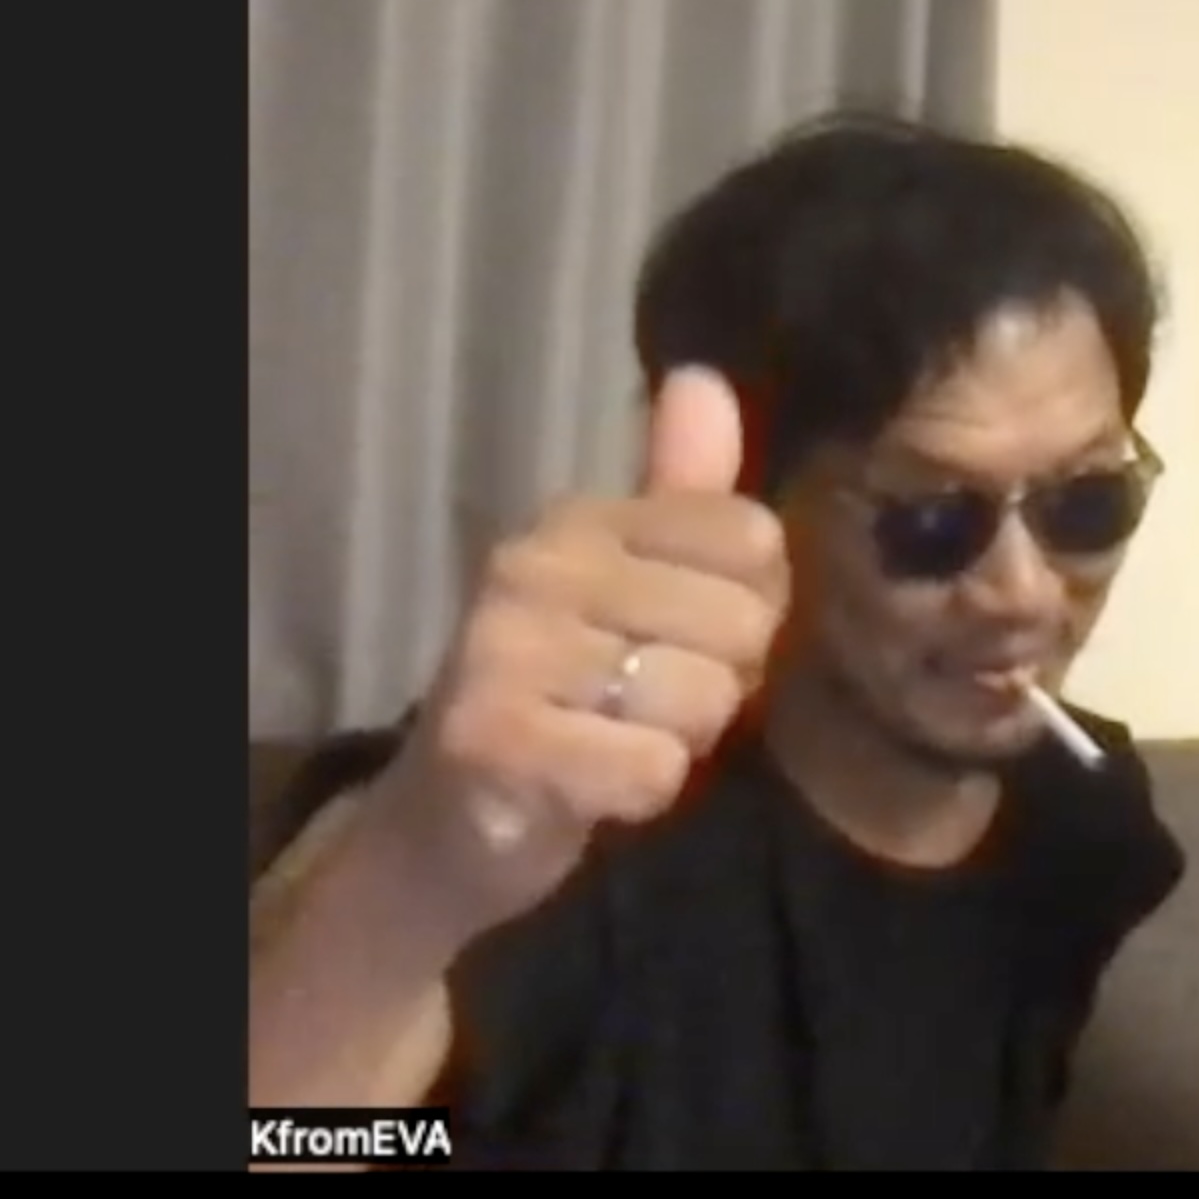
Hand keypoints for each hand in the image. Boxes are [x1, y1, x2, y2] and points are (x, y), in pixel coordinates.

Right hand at [373, 366, 791, 932]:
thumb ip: (680, 498)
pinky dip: (642, 792)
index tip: (688, 640)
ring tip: (618, 742)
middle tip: (649, 707)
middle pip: (740, 623)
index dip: (750, 607)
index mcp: (576, 519)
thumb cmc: (559, 699)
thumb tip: (706, 377)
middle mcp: (536, 567)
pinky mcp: (499, 742)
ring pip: (700, 699)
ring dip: (680, 743)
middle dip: (720, 685)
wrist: (448, 821)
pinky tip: (595, 787)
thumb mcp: (624, 587)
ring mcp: (507, 652)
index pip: (748, 537)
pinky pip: (653, 769)